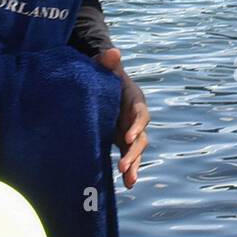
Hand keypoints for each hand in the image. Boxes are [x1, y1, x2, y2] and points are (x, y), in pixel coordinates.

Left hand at [98, 48, 148, 188]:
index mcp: (134, 98)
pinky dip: (129, 169)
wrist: (96, 82)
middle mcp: (136, 116)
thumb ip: (107, 61)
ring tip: (129, 180)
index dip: (136, 125)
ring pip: (137, 150)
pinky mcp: (122, 140)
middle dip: (134, 152)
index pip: (140, 113)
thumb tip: (114, 52)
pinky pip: (129, 156)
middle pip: (141, 136)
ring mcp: (130, 129)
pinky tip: (126, 184)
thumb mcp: (102, 65)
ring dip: (134, 165)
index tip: (127, 138)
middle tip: (124, 165)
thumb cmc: (101, 72)